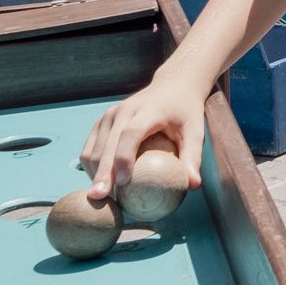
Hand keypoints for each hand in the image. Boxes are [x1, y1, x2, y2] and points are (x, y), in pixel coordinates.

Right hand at [80, 75, 208, 201]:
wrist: (173, 85)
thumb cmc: (185, 112)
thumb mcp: (195, 130)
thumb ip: (193, 156)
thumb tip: (194, 186)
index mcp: (148, 110)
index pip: (131, 133)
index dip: (124, 157)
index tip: (123, 182)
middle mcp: (124, 110)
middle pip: (107, 145)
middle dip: (101, 173)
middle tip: (100, 198)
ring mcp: (109, 115)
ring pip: (93, 149)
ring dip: (95, 173)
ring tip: (102, 197)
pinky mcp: (101, 121)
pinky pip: (90, 148)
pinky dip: (92, 167)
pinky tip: (101, 183)